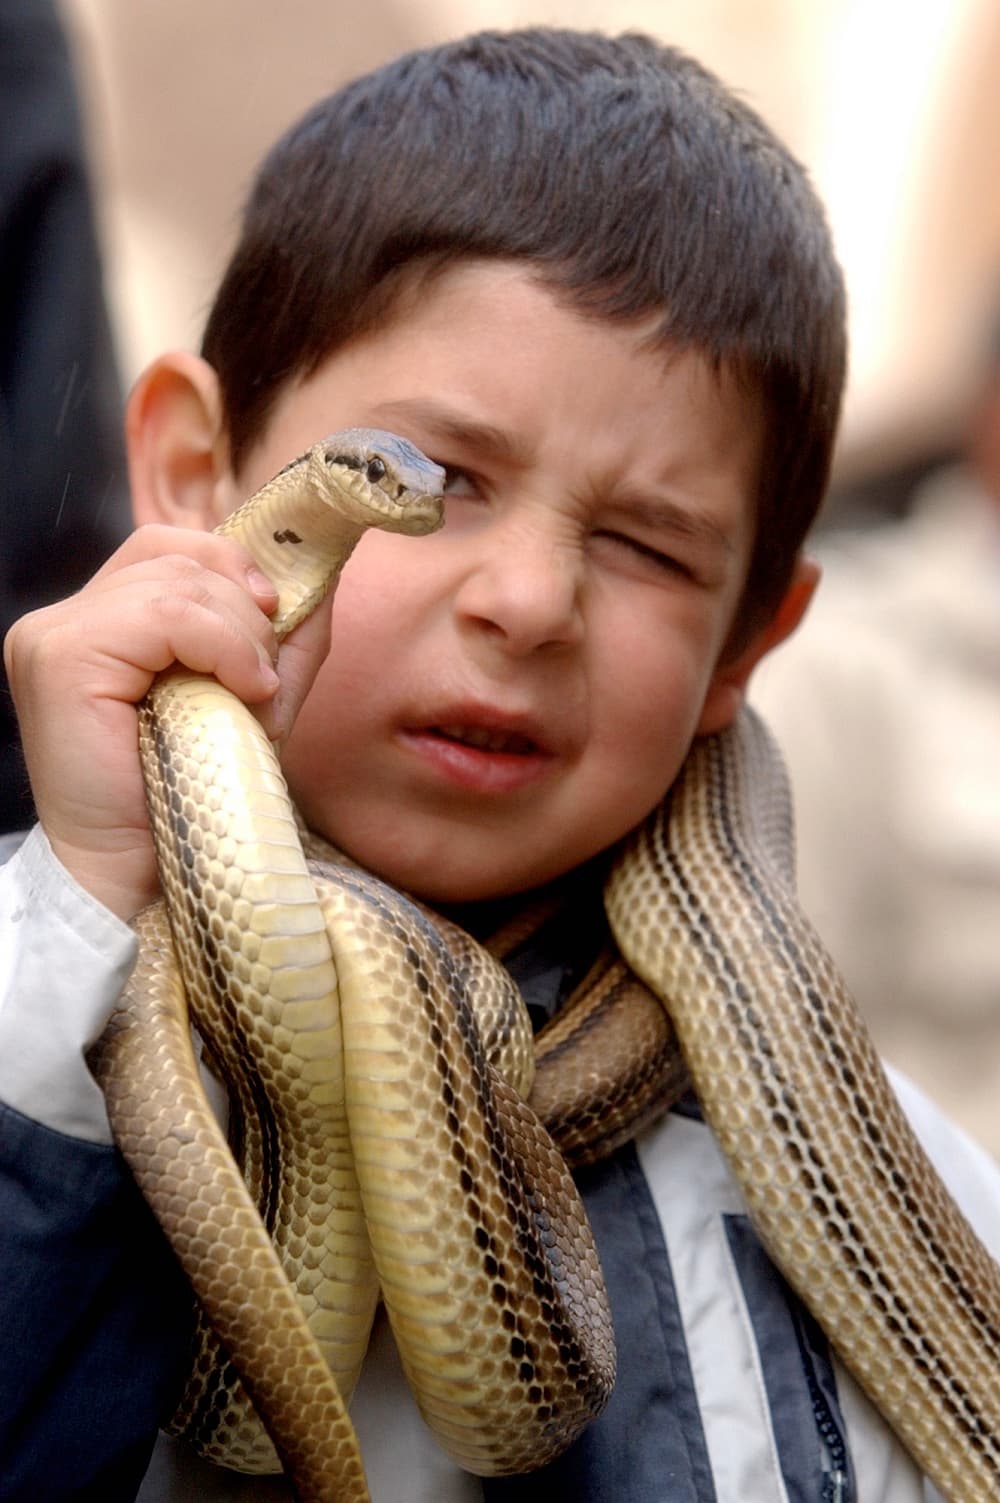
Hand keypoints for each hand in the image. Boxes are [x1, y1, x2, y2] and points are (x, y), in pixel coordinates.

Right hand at [3, 525, 330, 921]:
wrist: (143, 875)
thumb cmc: (197, 795)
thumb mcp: (257, 699)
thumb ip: (285, 636)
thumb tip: (322, 570)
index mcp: (100, 621)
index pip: (167, 545)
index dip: (231, 566)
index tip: (274, 616)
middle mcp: (65, 619)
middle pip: (178, 557)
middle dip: (246, 612)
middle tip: (263, 679)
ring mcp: (53, 634)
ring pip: (177, 583)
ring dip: (242, 637)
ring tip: (253, 694)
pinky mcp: (62, 658)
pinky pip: (165, 615)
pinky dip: (223, 647)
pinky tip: (242, 692)